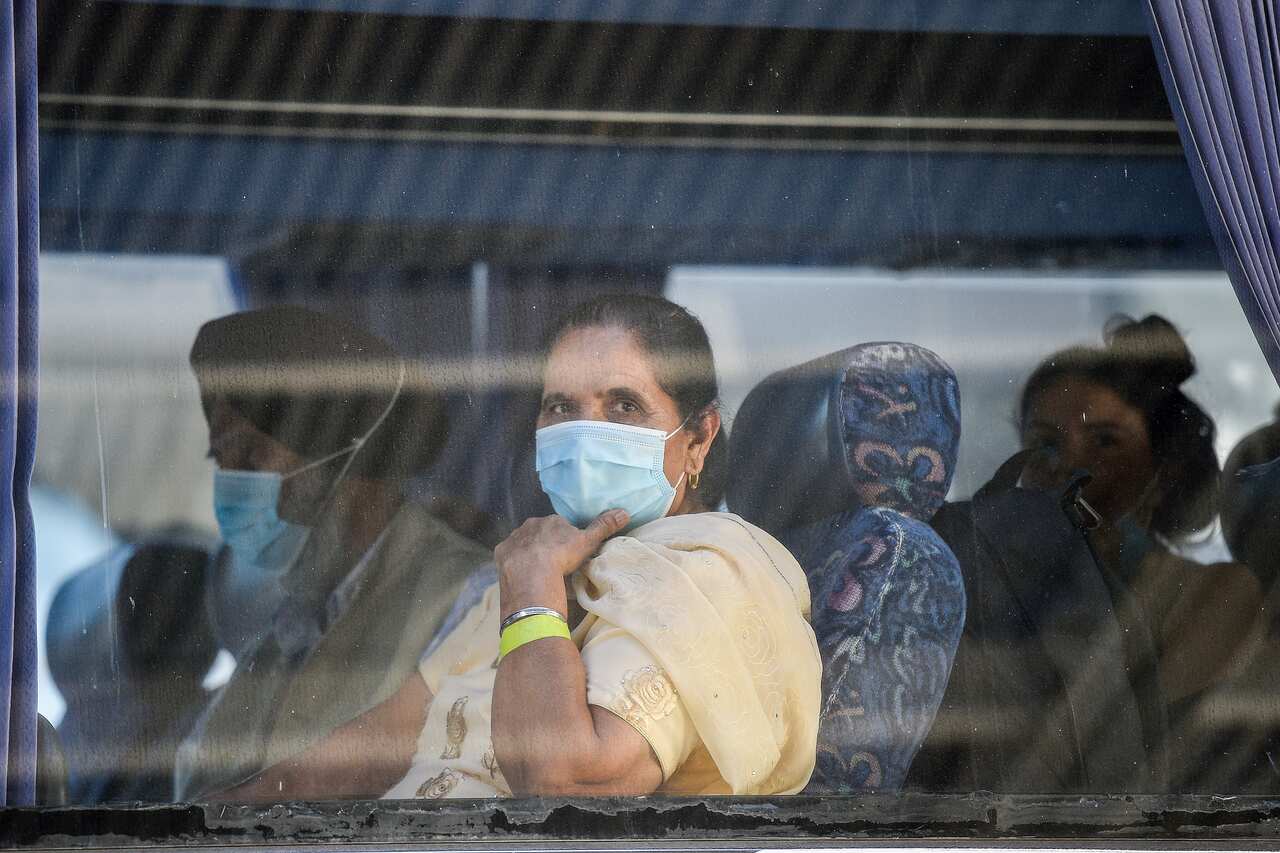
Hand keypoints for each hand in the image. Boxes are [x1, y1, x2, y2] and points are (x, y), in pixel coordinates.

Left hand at [495, 510, 629, 580]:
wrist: (533, 575)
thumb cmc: (562, 557)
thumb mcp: (588, 542)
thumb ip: (604, 526)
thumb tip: (625, 512)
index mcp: (551, 520)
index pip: (559, 528)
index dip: (564, 541)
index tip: (568, 555)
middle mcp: (531, 525)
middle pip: (540, 534)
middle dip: (546, 545)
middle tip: (554, 564)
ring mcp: (514, 539)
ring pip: (524, 544)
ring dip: (530, 553)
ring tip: (538, 572)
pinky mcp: (502, 553)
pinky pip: (510, 555)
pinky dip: (515, 562)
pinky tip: (522, 574)